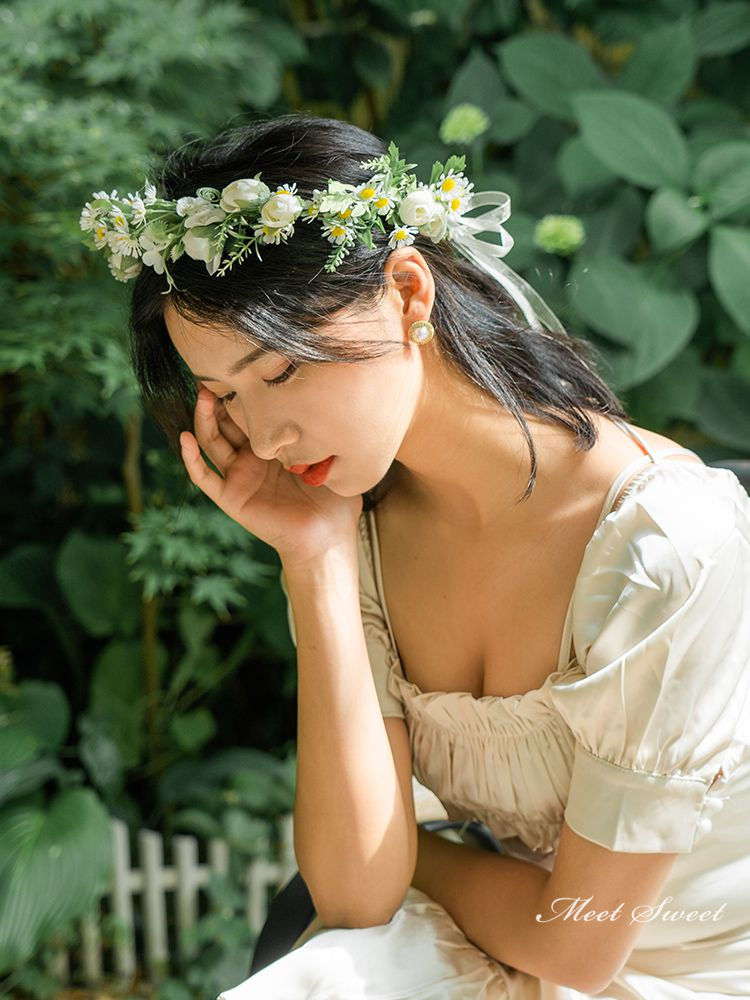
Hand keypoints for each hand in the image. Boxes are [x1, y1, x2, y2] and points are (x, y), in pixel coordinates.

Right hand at [179, 386, 362, 565]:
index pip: (252, 414)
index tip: (243, 366)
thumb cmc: (335, 502)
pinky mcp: (231, 497)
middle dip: (220, 397)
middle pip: (227, 421)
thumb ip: (329, 432)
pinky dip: (191, 459)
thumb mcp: (333, 458)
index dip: (244, 392)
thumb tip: (340, 398)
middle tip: (216, 371)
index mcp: (274, 447)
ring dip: (204, 419)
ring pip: (212, 442)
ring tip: (202, 395)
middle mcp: (252, 459)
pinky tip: (185, 438)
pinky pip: (205, 477)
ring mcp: (239, 477)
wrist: (328, 539)